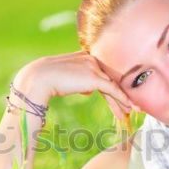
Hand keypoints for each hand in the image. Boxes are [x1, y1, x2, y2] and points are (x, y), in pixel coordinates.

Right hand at [17, 51, 132, 119]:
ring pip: (112, 85)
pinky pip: (112, 90)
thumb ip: (79, 81)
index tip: (119, 97)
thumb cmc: (46, 80)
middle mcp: (91, 58)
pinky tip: (128, 107)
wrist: (38, 78)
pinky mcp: (94, 77)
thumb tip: (88, 91)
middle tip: (130, 106)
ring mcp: (93, 66)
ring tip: (128, 112)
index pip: (102, 72)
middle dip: (120, 94)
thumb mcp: (66, 79)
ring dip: (121, 101)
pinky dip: (121, 99)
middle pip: (109, 79)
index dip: (111, 86)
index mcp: (84, 56)